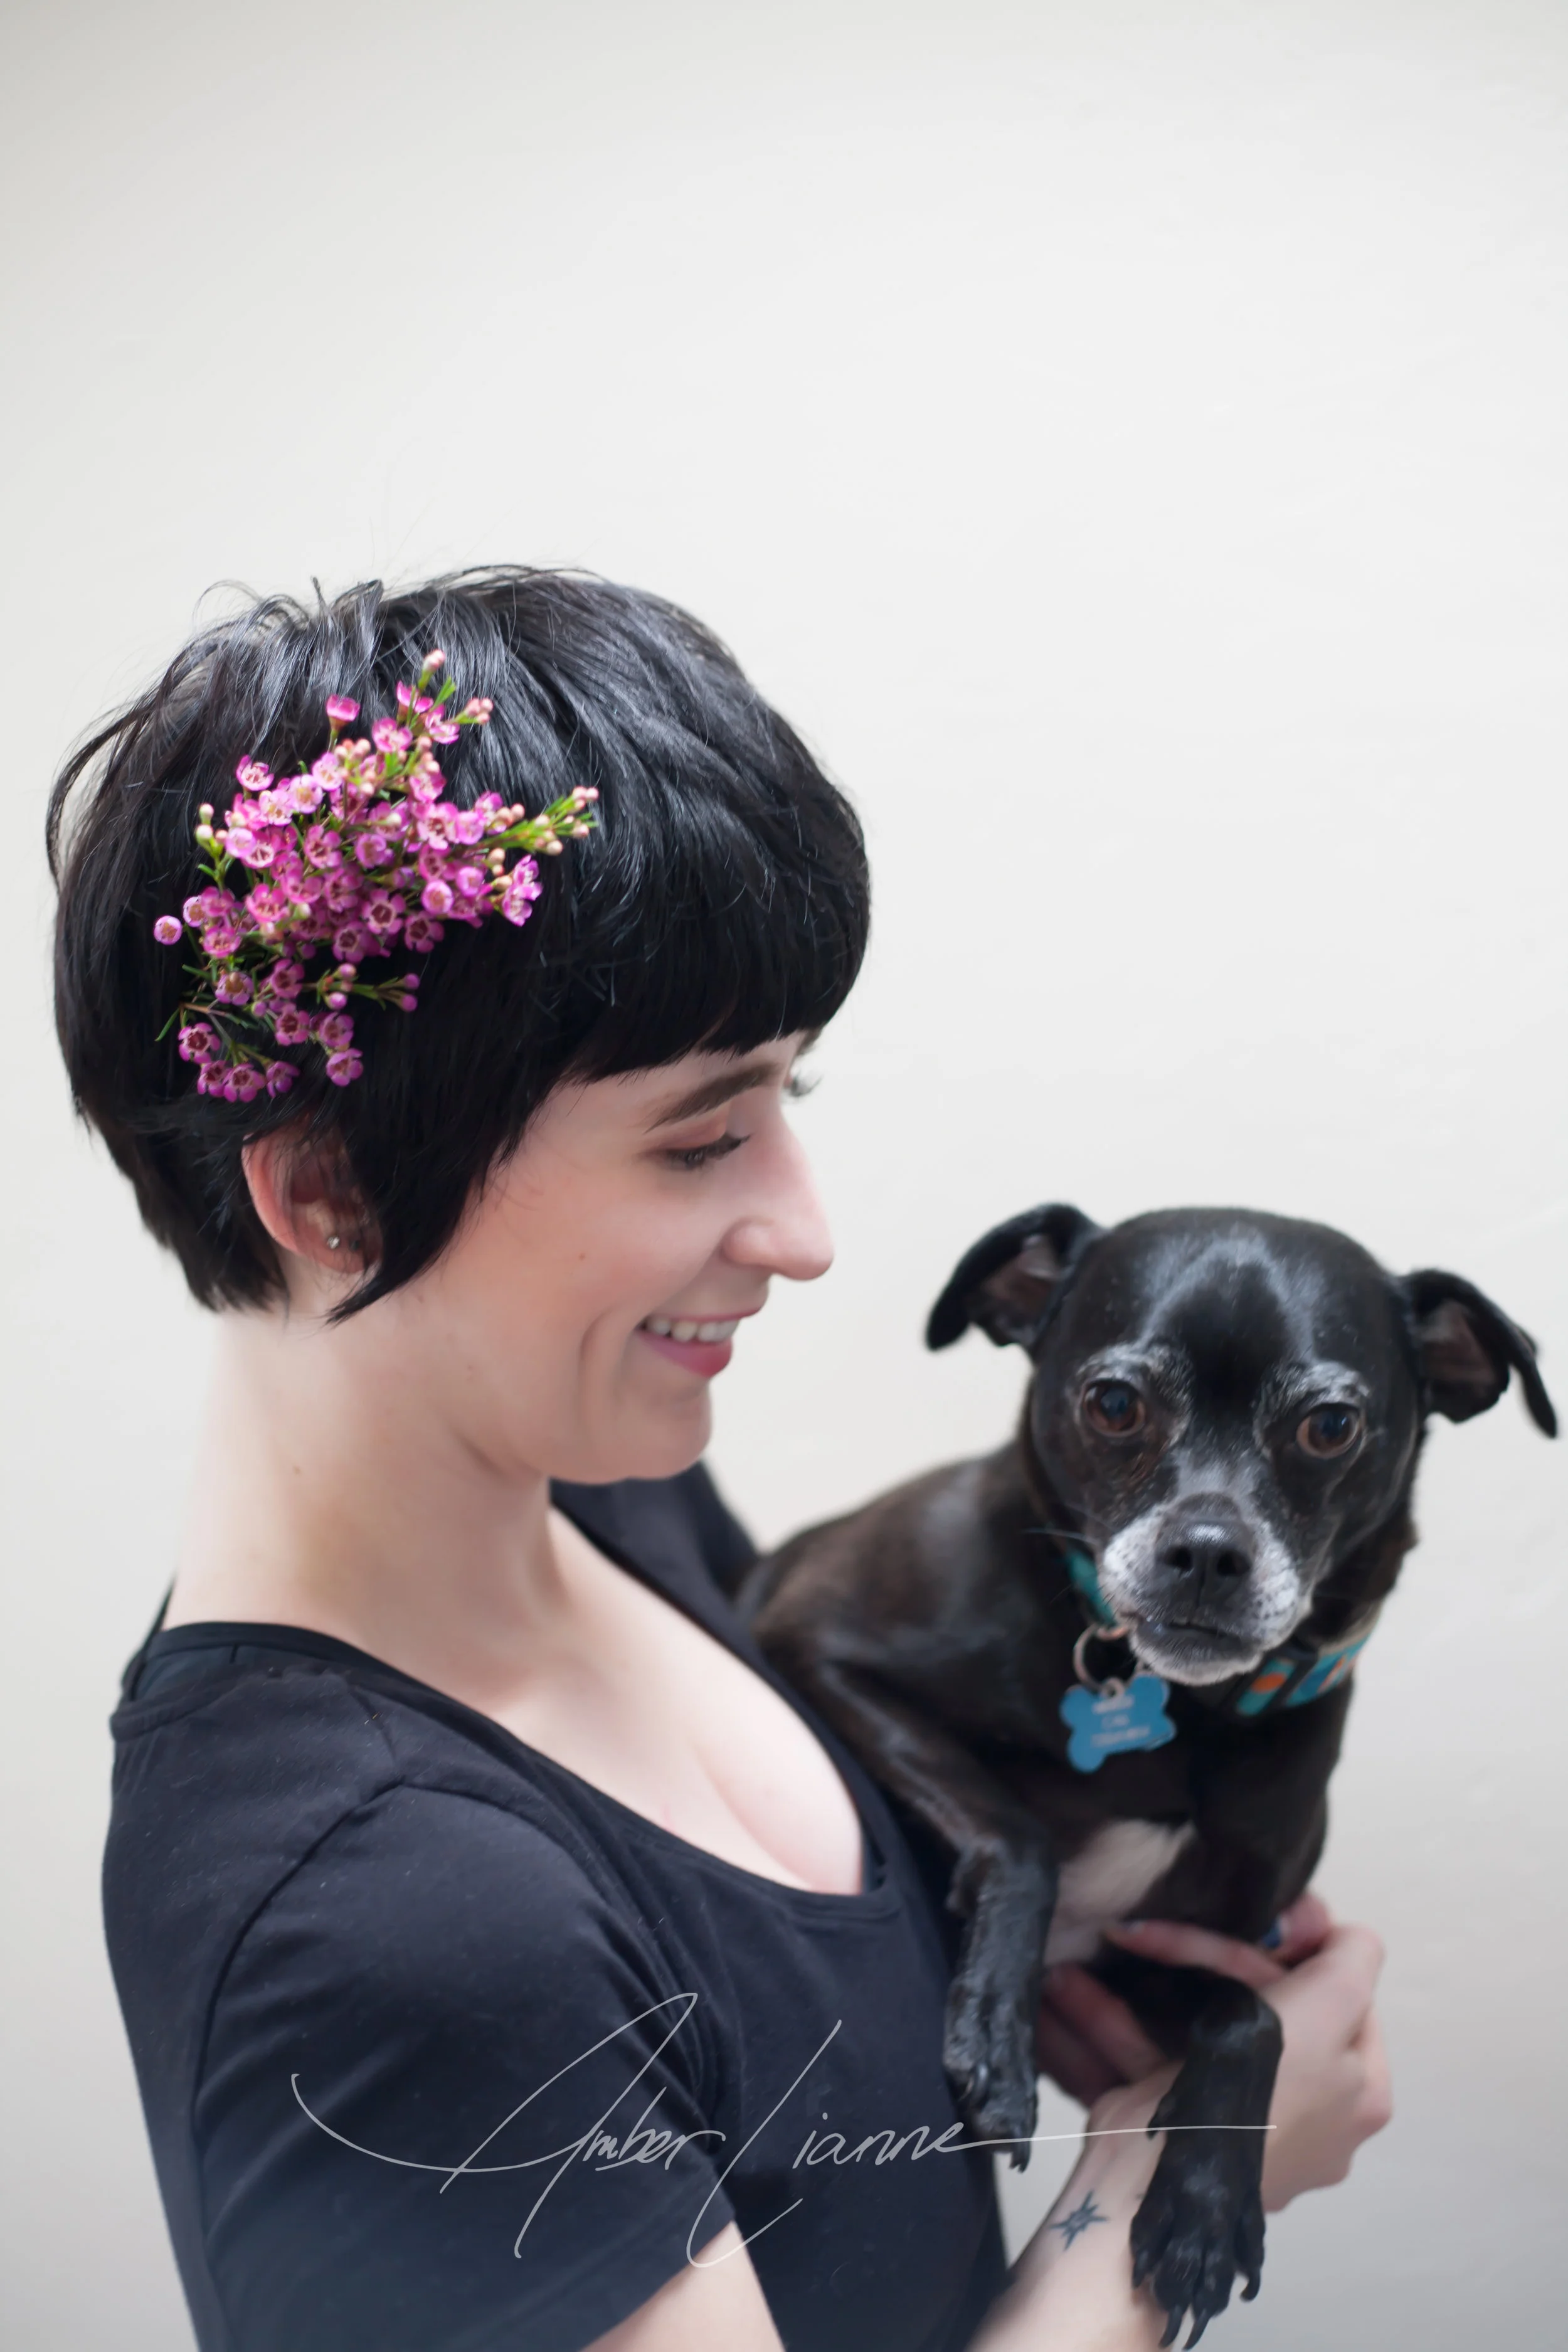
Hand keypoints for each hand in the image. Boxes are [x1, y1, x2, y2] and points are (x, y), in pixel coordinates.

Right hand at [1034, 1889, 1333, 2102]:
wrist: (1161, 2192)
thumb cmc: (1257, 2096)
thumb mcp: (1327, 2012)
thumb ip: (1351, 1965)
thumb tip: (1348, 1936)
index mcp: (1356, 2094)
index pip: (1341, 1997)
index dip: (1295, 1955)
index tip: (1249, 1929)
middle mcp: (1308, 2115)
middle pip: (1265, 2008)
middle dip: (1203, 1963)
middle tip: (1158, 1934)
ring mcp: (1242, 2127)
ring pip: (1196, 2031)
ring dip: (1142, 1988)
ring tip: (1104, 1947)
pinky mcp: (1181, 2131)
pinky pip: (1150, 2060)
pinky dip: (1112, 2023)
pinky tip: (1068, 1991)